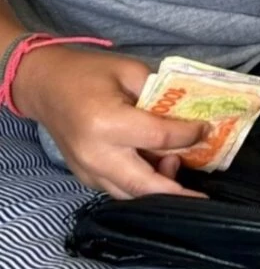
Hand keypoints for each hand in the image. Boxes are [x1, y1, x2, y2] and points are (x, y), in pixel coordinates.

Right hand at [13, 46, 207, 199]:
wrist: (45, 85)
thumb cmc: (88, 72)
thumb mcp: (129, 70)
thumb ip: (158, 95)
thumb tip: (186, 117)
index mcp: (108, 122)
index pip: (159, 139)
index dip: (188, 135)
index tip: (206, 129)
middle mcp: (97, 154)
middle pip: (145, 185)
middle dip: (177, 192)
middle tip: (203, 198)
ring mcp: (88, 171)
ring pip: (132, 195)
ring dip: (158, 191)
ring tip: (176, 168)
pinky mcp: (85, 177)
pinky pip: (118, 190)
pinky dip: (141, 187)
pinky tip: (155, 171)